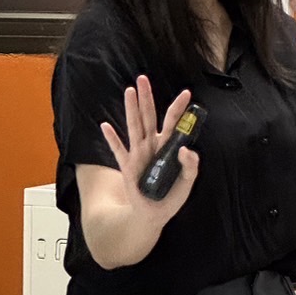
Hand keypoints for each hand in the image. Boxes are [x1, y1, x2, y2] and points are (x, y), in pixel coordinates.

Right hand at [100, 77, 199, 225]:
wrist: (153, 215)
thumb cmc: (170, 197)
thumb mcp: (187, 184)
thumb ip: (190, 166)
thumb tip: (186, 149)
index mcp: (168, 147)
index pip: (173, 123)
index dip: (179, 108)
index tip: (187, 93)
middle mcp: (152, 146)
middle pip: (148, 116)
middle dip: (147, 97)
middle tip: (143, 78)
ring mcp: (138, 154)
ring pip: (133, 126)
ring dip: (131, 109)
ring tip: (129, 91)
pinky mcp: (127, 167)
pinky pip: (118, 150)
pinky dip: (111, 138)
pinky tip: (105, 125)